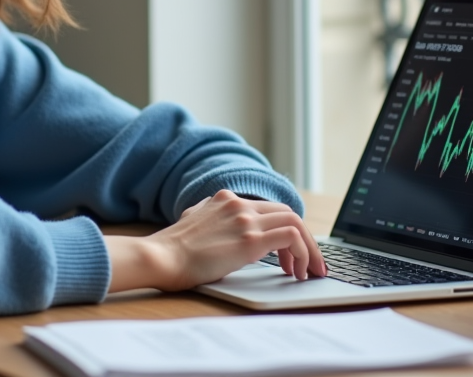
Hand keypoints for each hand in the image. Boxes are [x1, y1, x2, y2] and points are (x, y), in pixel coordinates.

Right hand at [105, 190, 326, 292]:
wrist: (160, 258)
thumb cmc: (171, 251)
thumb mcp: (193, 223)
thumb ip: (212, 219)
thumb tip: (224, 231)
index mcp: (225, 199)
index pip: (268, 209)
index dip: (284, 230)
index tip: (290, 254)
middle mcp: (238, 204)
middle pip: (287, 213)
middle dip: (305, 240)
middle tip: (311, 264)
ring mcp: (245, 220)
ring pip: (295, 222)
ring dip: (308, 249)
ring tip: (308, 272)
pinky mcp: (250, 239)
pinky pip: (292, 237)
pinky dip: (302, 253)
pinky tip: (297, 271)